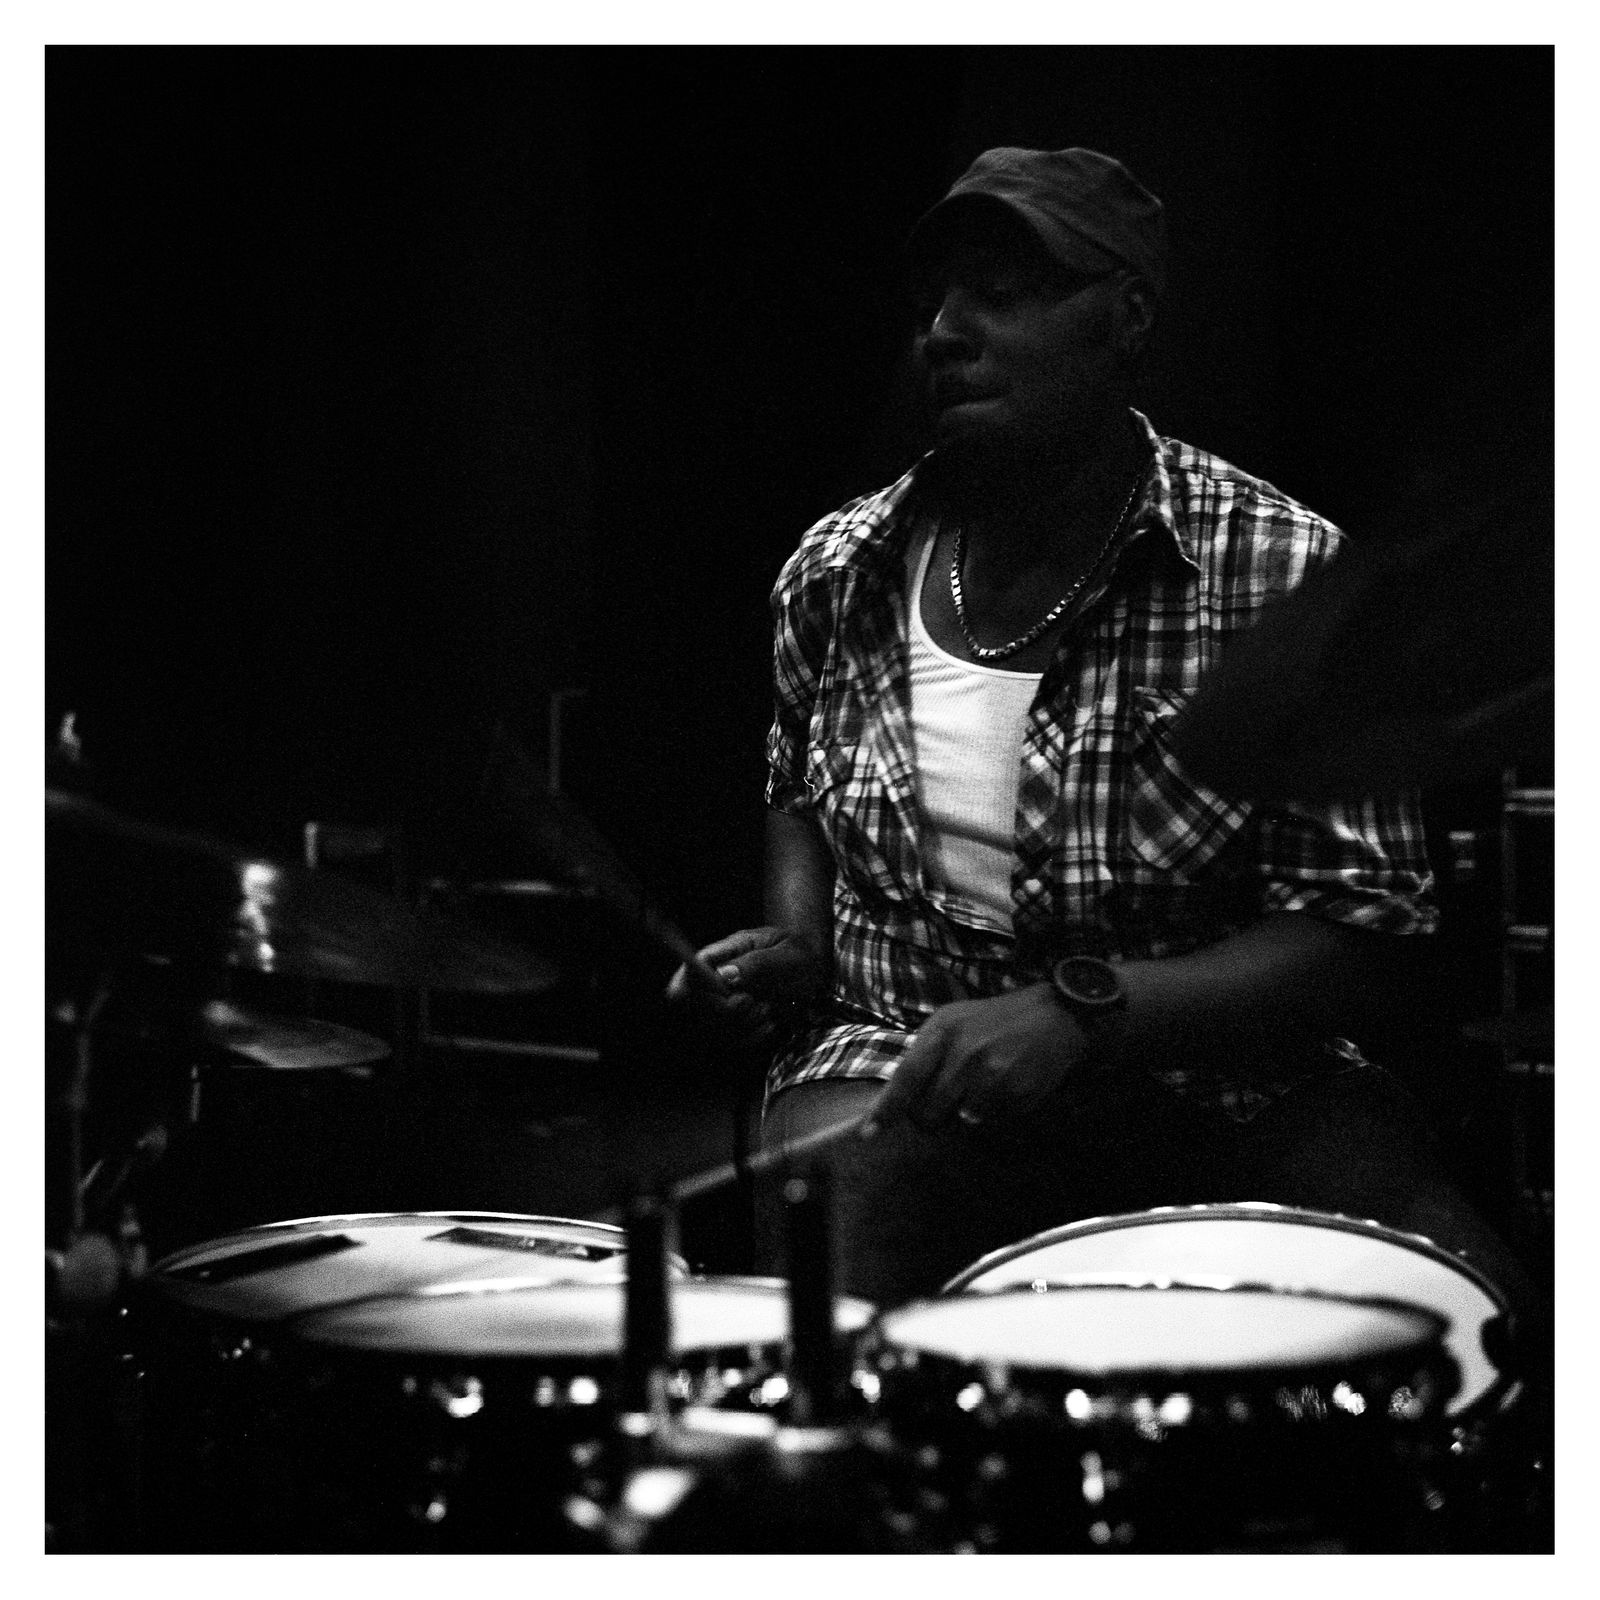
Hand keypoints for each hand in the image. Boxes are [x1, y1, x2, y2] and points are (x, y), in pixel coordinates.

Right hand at [665, 926, 826, 1046]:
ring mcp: (721, 1002)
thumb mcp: (788, 953)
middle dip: (728, 1009)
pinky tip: (769, 1023)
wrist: (813, 968)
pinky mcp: (731, 1025)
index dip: (698, 983)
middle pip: (695, 1002)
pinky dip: (752, 1037)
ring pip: (712, 1026)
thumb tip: (725, 974)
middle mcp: (716, 977)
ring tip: (767, 1009)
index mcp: (726, 951)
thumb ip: (758, 963)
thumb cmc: (799, 954)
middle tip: (755, 1000)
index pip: (692, 968)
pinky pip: (730, 1041)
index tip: (729, 990)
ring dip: (744, 1024)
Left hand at [867, 985, 1091, 1131]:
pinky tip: (1006, 1086)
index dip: (885, 1110)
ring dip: (966, 1112)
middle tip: (946, 1099)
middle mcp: (965, 1055)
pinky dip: (994, 1112)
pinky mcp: (1017, 1095)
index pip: (905, 1079)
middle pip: (929, 1113)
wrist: (1055, 1016)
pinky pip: (992, 1122)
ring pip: (961, 1122)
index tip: (868, 1133)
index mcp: (943, 1032)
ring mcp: (993, 1077)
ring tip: (983, 1084)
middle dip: (931, 1115)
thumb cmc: (995, 1018)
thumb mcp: (952, 1019)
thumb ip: (924, 1053)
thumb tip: (897, 1096)